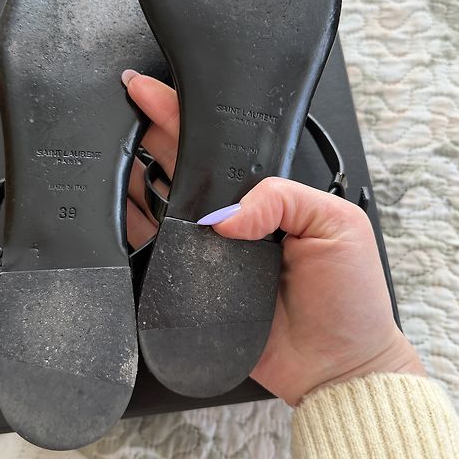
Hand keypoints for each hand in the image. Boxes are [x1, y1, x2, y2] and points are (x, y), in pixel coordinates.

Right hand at [123, 70, 424, 404]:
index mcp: (268, 195)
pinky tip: (113, 207)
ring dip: (134, 176)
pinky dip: (131, 228)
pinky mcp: (193, 283)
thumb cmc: (349, 299)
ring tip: (109, 151)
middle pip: (183, 166)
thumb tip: (226, 214)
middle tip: (123, 111)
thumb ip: (284, 199)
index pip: (221, 145)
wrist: (335, 367)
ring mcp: (211, 250)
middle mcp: (235, 218)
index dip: (185, 115)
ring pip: (161, 203)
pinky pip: (155, 250)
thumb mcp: (337, 225)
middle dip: (149, 133)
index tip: (152, 92)